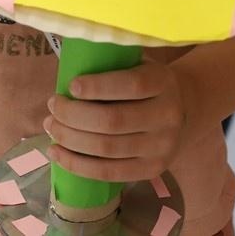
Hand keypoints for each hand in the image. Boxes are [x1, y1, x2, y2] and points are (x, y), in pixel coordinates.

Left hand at [43, 60, 189, 183]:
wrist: (184, 109)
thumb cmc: (146, 82)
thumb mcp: (138, 63)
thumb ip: (112, 63)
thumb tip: (68, 66)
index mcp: (163, 82)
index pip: (132, 85)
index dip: (98, 87)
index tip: (71, 86)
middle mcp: (167, 116)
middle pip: (113, 120)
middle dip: (73, 115)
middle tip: (52, 106)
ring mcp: (161, 147)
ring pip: (107, 148)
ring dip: (70, 139)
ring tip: (50, 126)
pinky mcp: (151, 170)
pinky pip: (109, 172)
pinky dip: (77, 164)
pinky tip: (56, 152)